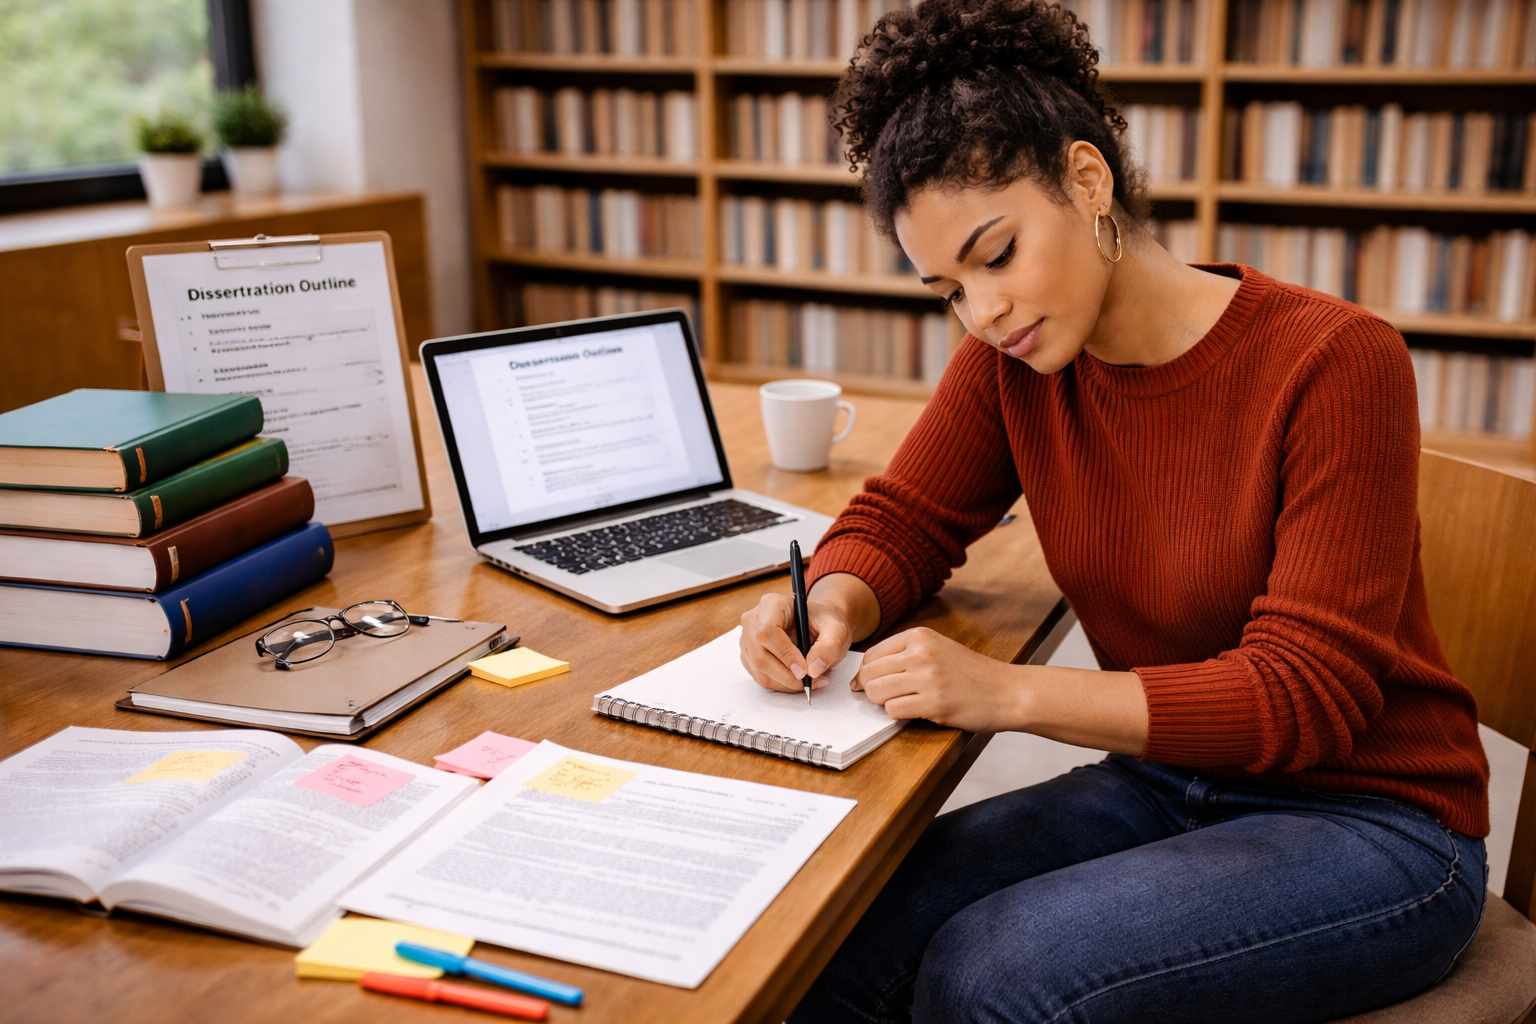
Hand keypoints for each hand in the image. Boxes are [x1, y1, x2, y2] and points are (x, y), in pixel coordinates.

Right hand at [739, 592, 853, 692]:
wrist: (819, 626)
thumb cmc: (824, 622)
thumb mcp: (836, 629)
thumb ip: (829, 646)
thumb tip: (813, 669)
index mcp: (771, 604)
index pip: (767, 632)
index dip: (784, 654)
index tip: (804, 670)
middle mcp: (753, 620)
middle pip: (760, 656)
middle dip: (787, 675)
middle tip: (812, 681)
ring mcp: (748, 640)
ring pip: (760, 671)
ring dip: (786, 683)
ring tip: (811, 680)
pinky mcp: (750, 657)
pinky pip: (761, 678)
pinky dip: (782, 684)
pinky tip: (799, 679)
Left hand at [855, 627, 1022, 732]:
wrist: (1007, 691)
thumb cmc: (972, 674)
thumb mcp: (938, 649)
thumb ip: (905, 655)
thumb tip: (864, 675)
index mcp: (920, 636)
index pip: (872, 655)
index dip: (866, 675)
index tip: (871, 686)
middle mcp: (921, 653)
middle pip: (870, 675)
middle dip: (872, 691)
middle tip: (889, 699)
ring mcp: (927, 677)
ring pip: (877, 693)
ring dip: (885, 704)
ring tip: (905, 704)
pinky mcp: (934, 703)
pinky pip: (894, 711)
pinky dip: (899, 716)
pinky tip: (918, 712)